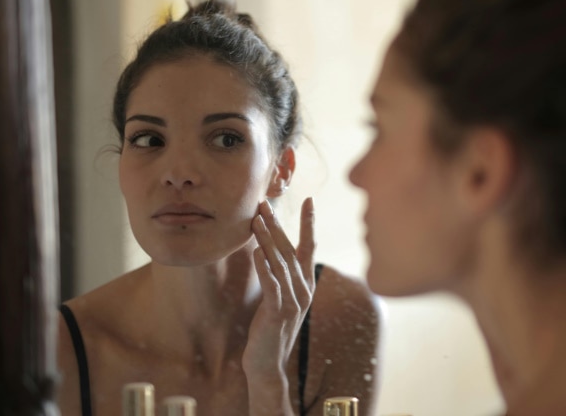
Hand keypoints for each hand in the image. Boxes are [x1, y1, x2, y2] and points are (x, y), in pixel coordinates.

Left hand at [243, 197, 316, 413]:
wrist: (268, 365)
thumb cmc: (270, 331)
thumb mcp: (279, 299)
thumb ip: (280, 277)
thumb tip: (271, 252)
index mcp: (305, 285)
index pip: (309, 247)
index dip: (309, 223)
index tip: (309, 200)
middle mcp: (303, 290)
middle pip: (291, 249)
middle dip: (278, 224)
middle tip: (265, 203)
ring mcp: (293, 301)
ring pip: (280, 263)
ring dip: (268, 239)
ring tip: (257, 219)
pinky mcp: (278, 312)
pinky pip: (272, 284)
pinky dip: (265, 266)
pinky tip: (257, 251)